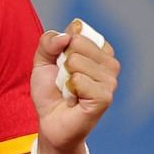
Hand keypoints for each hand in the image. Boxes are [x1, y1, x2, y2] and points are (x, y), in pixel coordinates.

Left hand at [32, 20, 119, 153]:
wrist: (50, 123)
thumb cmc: (51, 92)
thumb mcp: (42, 61)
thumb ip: (48, 41)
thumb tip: (66, 36)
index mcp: (99, 51)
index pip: (77, 30)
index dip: (61, 47)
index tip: (61, 64)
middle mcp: (110, 63)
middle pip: (77, 43)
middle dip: (61, 63)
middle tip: (65, 81)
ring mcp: (110, 80)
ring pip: (76, 61)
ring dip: (64, 79)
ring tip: (70, 91)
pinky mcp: (105, 96)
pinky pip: (79, 80)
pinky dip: (69, 90)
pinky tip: (74, 100)